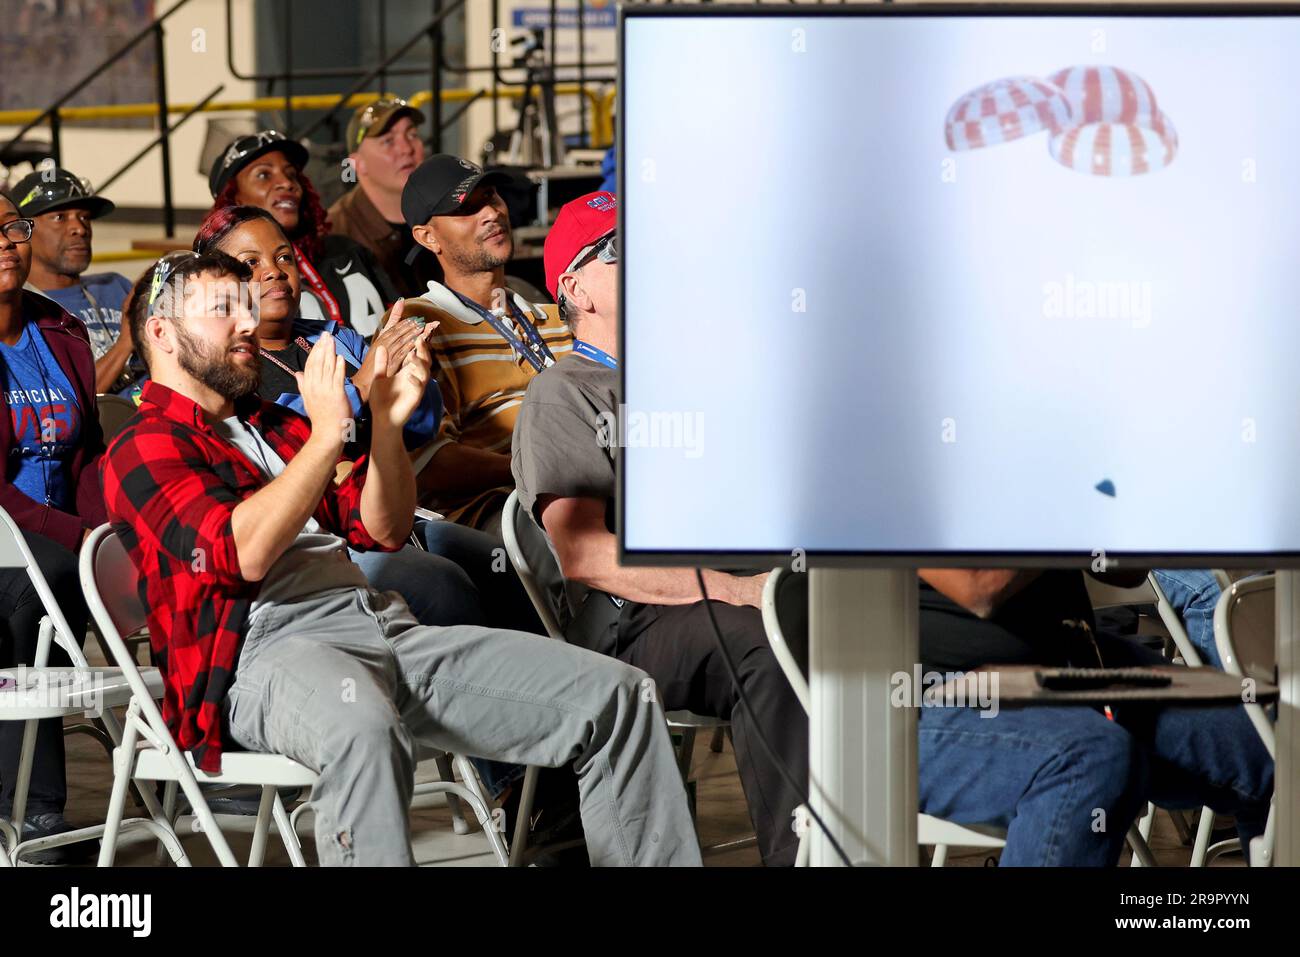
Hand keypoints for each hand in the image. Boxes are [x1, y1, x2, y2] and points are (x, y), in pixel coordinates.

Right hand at [295, 331, 351, 448]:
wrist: (327, 433)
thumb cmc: (321, 417)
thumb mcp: (308, 399)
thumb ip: (303, 385)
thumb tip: (297, 373)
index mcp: (308, 386)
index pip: (310, 364)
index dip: (315, 350)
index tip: (320, 340)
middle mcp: (314, 386)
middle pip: (317, 362)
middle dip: (322, 346)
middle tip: (326, 334)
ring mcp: (325, 390)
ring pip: (326, 367)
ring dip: (329, 352)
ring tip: (332, 340)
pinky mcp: (336, 394)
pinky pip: (337, 377)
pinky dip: (338, 366)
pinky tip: (340, 357)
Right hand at [352, 300, 425, 401]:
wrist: (364, 381)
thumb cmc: (370, 366)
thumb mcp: (378, 349)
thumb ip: (387, 339)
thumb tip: (391, 329)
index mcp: (380, 340)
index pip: (394, 327)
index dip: (405, 322)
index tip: (416, 317)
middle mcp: (383, 344)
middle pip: (399, 332)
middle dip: (411, 325)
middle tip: (423, 320)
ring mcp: (386, 353)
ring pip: (401, 340)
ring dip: (412, 333)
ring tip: (423, 328)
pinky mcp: (390, 363)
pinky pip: (401, 353)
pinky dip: (409, 347)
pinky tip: (417, 344)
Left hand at [369, 323, 436, 431]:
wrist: (381, 419)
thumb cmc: (382, 400)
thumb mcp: (379, 378)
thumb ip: (381, 363)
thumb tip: (381, 347)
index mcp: (406, 371)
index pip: (415, 354)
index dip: (417, 343)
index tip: (417, 330)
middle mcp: (414, 377)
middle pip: (424, 360)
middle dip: (423, 349)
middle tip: (419, 338)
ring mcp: (416, 387)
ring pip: (425, 372)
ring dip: (420, 363)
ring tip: (413, 355)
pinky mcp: (415, 398)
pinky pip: (418, 388)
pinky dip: (415, 381)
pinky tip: (409, 376)